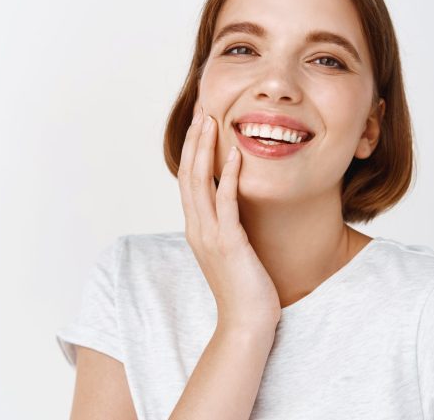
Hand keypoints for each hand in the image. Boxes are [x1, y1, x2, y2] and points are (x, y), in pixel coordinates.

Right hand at [178, 100, 281, 330]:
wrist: (245, 323)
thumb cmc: (242, 287)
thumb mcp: (228, 250)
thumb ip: (224, 226)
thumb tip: (229, 208)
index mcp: (196, 227)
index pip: (188, 179)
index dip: (192, 149)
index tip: (200, 124)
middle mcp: (197, 227)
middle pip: (188, 174)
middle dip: (194, 140)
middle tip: (202, 110)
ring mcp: (209, 235)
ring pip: (199, 183)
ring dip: (204, 149)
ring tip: (211, 120)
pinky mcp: (228, 243)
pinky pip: (225, 203)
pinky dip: (226, 176)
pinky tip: (233, 154)